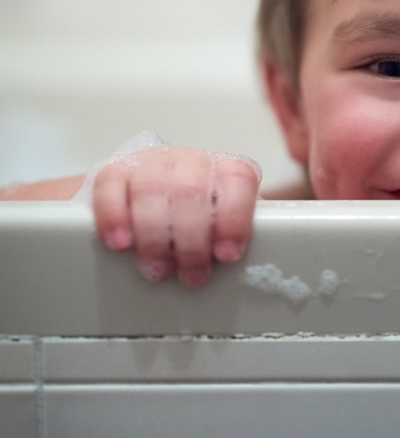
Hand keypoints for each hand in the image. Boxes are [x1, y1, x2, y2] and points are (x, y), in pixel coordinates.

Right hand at [92, 148, 260, 286]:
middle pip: (191, 188)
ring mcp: (152, 163)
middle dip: (192, 240)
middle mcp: (190, 162)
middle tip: (191, 276)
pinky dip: (115, 217)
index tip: (226, 254)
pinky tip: (122, 244)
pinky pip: (110, 184)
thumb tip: (250, 269)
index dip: (234, 217)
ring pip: (151, 188)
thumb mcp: (222, 233)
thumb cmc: (199, 226)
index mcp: (225, 172)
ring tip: (158, 269)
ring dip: (154, 235)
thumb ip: (232, 241)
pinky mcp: (115, 171)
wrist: (158, 207)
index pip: (238, 178)